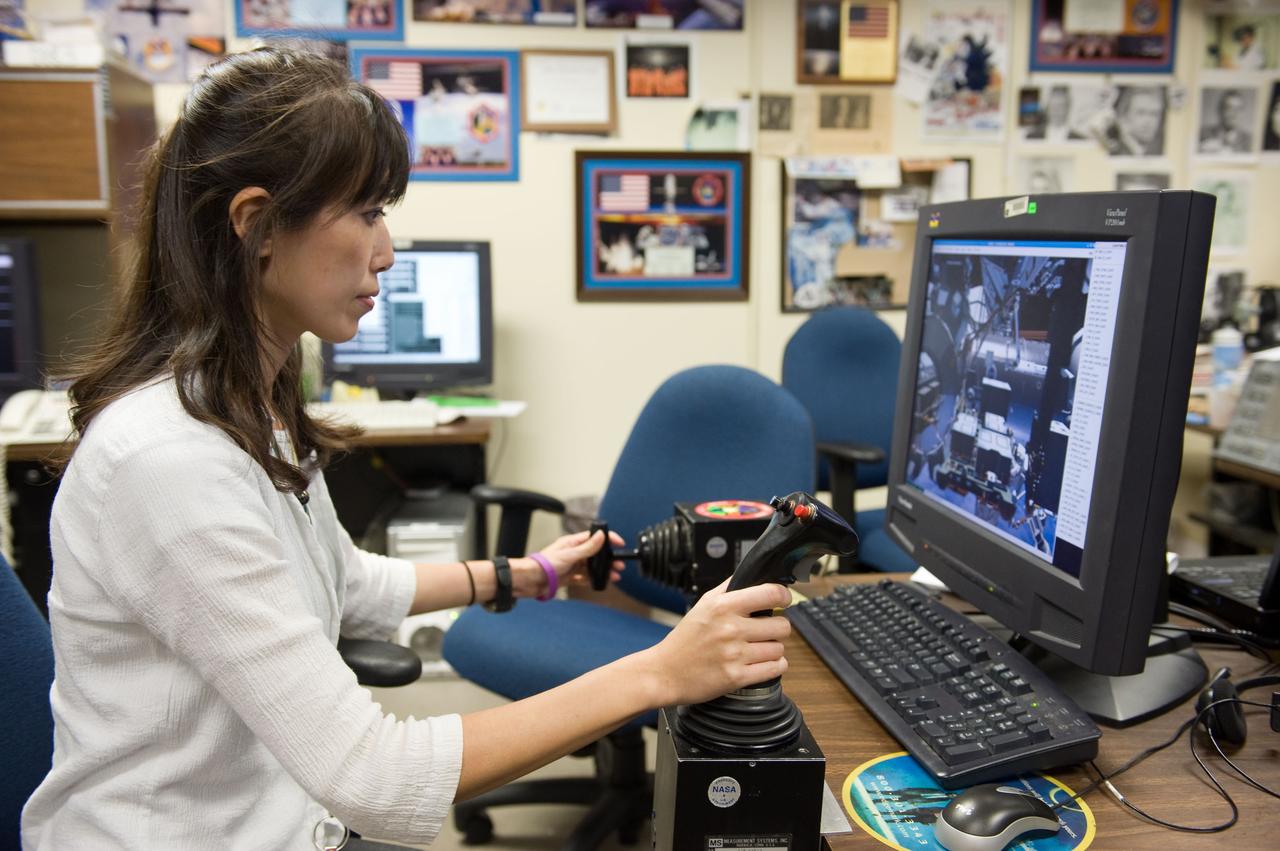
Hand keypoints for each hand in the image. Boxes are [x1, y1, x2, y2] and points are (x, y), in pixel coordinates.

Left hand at [536, 529, 625, 585]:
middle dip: (608, 559)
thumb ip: (587, 547)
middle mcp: (572, 553)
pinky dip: (593, 580)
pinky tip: (600, 582)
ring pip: (591, 567)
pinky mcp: (568, 577)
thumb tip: (601, 535)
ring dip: (603, 571)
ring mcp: (571, 565)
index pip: (594, 537)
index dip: (607, 539)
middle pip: (595, 554)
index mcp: (572, 543)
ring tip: (613, 576)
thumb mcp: (570, 554)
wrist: (530, 580)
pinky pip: (584, 578)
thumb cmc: (545, 564)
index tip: (619, 543)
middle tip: (619, 565)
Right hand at [644, 579, 791, 706]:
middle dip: (778, 628)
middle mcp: (730, 629)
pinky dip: (774, 666)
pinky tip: (764, 662)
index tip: (784, 600)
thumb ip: (728, 588)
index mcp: (723, 607)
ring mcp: (734, 655)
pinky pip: (775, 669)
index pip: (770, 594)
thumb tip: (751, 574)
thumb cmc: (684, 639)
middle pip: (782, 625)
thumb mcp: (703, 604)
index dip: (784, 596)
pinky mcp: (736, 677)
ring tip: (760, 648)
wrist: (665, 672)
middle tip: (767, 630)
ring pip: (779, 649)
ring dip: (774, 649)